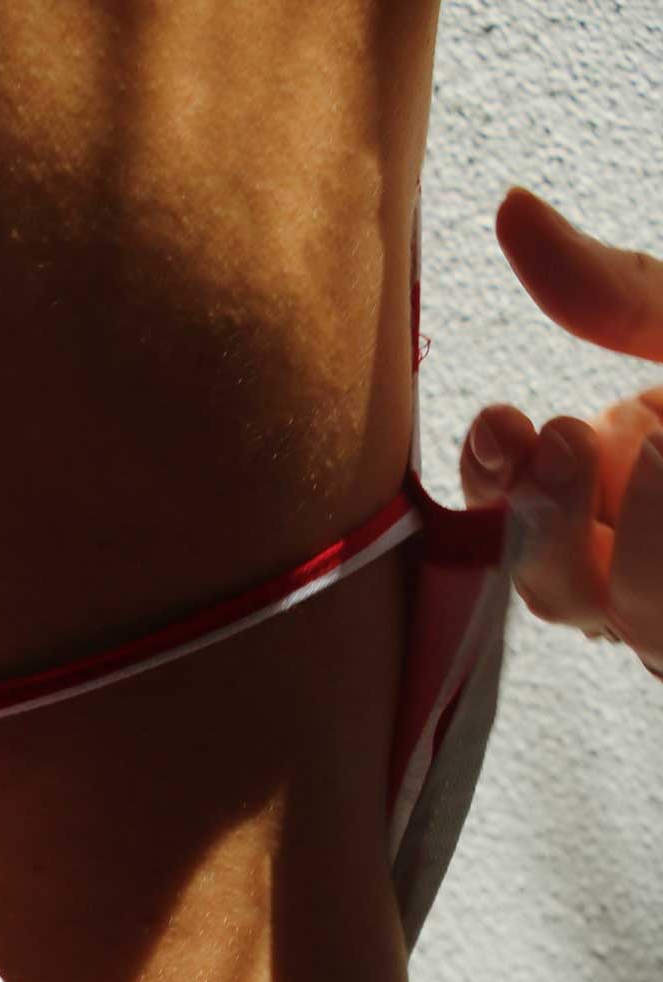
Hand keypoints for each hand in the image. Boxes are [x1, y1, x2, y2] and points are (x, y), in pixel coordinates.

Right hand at [460, 187, 662, 677]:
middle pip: (558, 583)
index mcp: (617, 489)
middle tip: (572, 437)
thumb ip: (617, 291)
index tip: (500, 420)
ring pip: (637, 613)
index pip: (515, 509)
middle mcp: (643, 566)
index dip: (492, 477)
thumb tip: (512, 211)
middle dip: (551, 516)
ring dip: (646, 541)